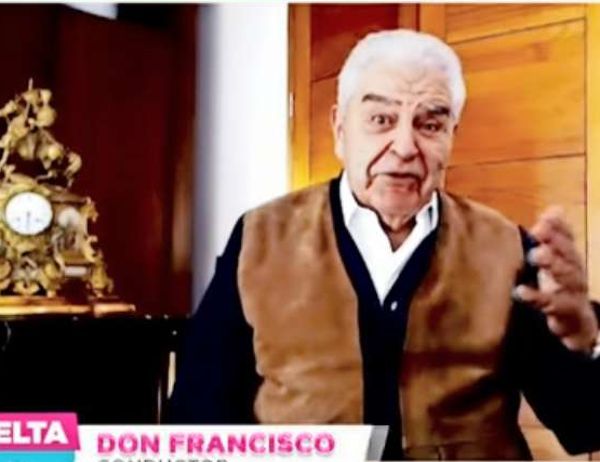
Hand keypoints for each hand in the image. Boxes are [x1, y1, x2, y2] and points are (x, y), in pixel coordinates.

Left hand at [514, 206, 597, 352]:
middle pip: (569, 253)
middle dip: (555, 240)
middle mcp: (576, 272)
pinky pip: (554, 305)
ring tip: (534, 254)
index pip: (568, 238)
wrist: (576, 324)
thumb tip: (554, 208)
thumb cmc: (559, 286)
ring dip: (553, 264)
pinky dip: (537, 298)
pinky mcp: (568, 313)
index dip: (559, 226)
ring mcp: (575, 293)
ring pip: (568, 276)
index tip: (546, 215)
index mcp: (570, 258)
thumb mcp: (555, 261)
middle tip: (539, 230)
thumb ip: (551, 237)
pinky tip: (520, 292)